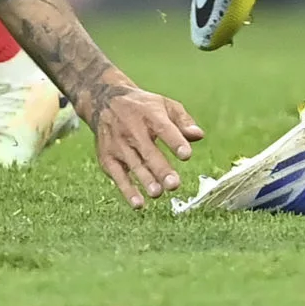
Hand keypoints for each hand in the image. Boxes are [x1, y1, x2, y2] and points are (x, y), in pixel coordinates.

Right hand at [86, 81, 203, 209]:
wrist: (105, 101)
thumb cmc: (144, 107)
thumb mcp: (164, 105)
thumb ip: (183, 121)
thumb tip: (199, 136)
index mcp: (150, 114)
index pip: (164, 128)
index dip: (175, 142)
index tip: (186, 155)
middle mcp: (132, 129)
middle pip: (148, 151)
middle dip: (161, 168)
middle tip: (174, 184)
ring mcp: (118, 144)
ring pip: (134, 165)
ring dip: (145, 180)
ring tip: (158, 193)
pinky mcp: (107, 157)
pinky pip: (118, 176)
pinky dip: (127, 190)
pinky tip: (139, 204)